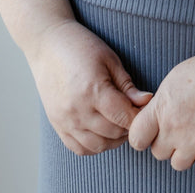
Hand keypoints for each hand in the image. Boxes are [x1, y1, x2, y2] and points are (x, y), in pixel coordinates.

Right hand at [26, 19, 151, 155]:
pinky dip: (95, 145)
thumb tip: (146, 101)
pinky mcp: (57, 126)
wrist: (47, 46)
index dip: (139, 116)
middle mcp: (77, 110)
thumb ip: (127, 85)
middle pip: (113, 133)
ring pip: (98, 146)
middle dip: (128, 126)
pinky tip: (101, 131)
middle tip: (133, 113)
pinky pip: (80, 148)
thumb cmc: (81, 47)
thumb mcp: (109, 59)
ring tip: (119, 122)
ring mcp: (65, 121)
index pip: (124, 117)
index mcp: (93, 91)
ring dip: (113, 139)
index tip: (144, 109)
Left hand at [128, 41, 194, 177]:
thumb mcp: (175, 78)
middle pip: (158, 152)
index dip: (143, 136)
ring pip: (178, 164)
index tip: (152, 130)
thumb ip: (162, 102)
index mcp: (161, 107)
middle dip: (167, 142)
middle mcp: (174, 127)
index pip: (136, 138)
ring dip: (185, 153)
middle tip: (182, 126)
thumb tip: (156, 117)